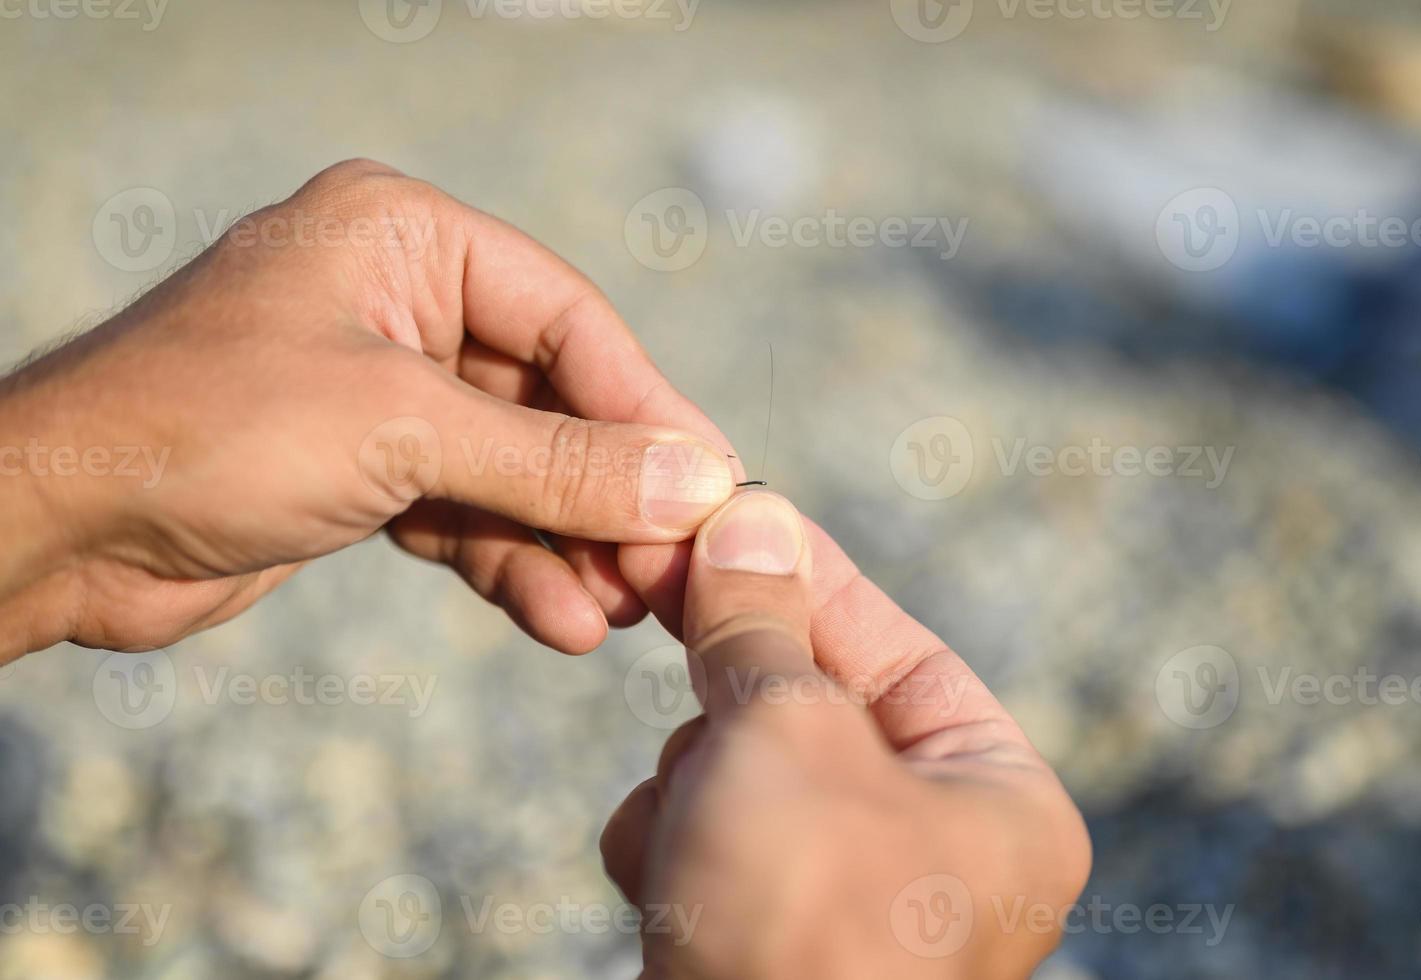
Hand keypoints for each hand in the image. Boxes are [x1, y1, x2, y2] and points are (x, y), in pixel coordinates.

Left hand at [0, 160, 737, 659]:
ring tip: (622, 613)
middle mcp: (401, 302)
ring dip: (569, 543)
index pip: (567, 320)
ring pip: (515, 468)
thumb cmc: (204, 430)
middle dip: (609, 493)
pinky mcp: (365, 469)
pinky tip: (561, 620)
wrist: (56, 528)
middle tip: (674, 572)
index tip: (713, 488)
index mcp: (407, 236)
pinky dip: (514, 564)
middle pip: (550, 400)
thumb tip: (693, 484)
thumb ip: (555, 461)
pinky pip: (469, 513)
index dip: (647, 409)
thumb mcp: (402, 432)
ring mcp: (383, 390)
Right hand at [602, 492, 1090, 976]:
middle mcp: (935, 848)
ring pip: (739, 766)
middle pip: (807, 701)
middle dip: (732, 690)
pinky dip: (670, 847)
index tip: (725, 507)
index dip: (800, 569)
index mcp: (996, 798)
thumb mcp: (784, 736)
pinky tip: (668, 890)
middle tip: (654, 587)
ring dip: (693, 779)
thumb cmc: (798, 924)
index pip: (892, 641)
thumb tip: (749, 512)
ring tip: (693, 832)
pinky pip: (707, 838)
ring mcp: (845, 897)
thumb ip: (760, 621)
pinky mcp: (765, 935)